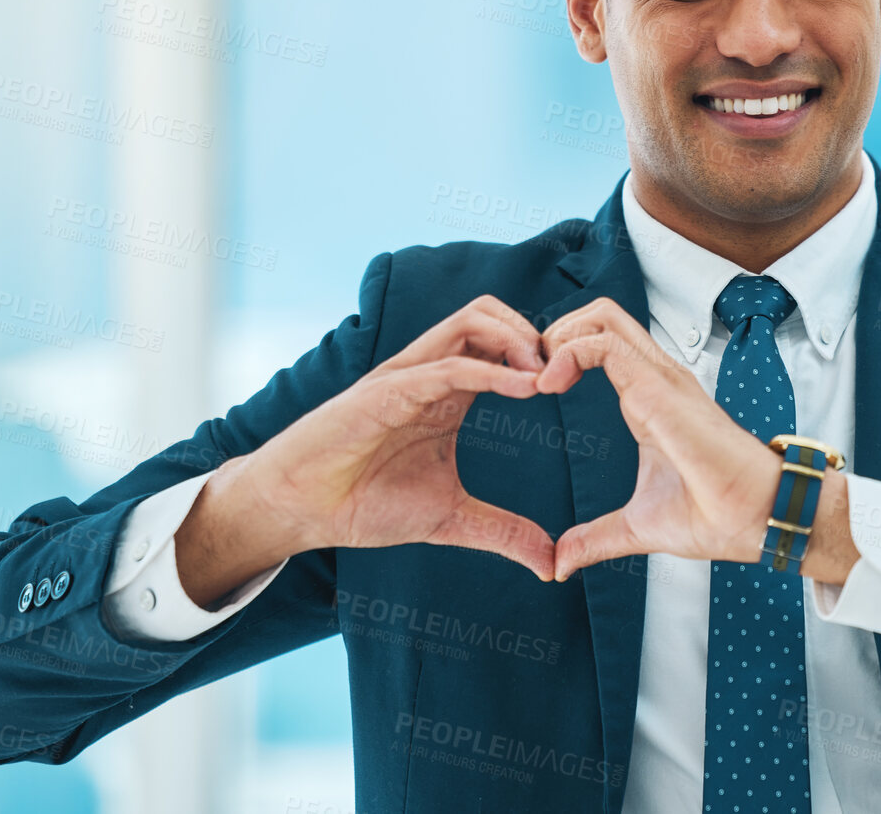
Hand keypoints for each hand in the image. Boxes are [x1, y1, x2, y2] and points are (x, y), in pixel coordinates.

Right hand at [178, 296, 556, 603]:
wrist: (304, 510)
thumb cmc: (364, 501)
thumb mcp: (450, 519)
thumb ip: (503, 533)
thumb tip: (552, 564)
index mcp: (448, 393)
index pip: (502, 345)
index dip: (543, 355)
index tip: (576, 385)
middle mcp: (430, 373)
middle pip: (491, 315)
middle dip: (536, 334)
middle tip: (566, 374)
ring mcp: (408, 377)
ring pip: (470, 321)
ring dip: (516, 339)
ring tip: (547, 376)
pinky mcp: (386, 391)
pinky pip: (444, 366)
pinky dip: (490, 370)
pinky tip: (524, 388)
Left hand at [537, 297, 810, 580]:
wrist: (760, 520)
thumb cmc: (718, 515)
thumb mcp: (639, 526)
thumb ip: (596, 538)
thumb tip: (561, 563)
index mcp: (650, 398)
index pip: (602, 344)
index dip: (561, 354)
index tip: (532, 390)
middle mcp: (656, 378)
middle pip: (600, 316)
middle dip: (554, 332)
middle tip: (527, 374)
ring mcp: (661, 378)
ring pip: (602, 317)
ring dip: (557, 337)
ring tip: (535, 378)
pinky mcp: (660, 389)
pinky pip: (605, 345)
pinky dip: (567, 353)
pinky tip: (548, 386)